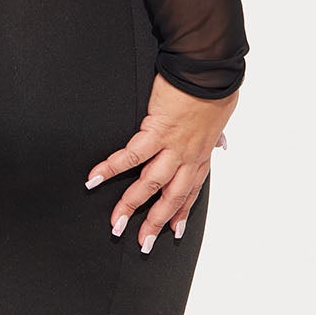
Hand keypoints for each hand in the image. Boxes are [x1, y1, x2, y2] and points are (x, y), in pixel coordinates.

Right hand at [84, 76, 237, 252]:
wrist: (210, 71)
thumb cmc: (215, 89)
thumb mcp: (220, 117)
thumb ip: (215, 133)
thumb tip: (221, 142)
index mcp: (201, 154)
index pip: (190, 192)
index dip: (181, 214)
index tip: (174, 232)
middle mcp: (188, 156)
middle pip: (171, 198)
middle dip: (155, 223)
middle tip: (141, 243)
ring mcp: (173, 147)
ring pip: (151, 185)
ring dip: (132, 206)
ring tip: (116, 223)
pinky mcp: (157, 131)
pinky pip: (131, 155)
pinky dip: (111, 168)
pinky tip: (94, 179)